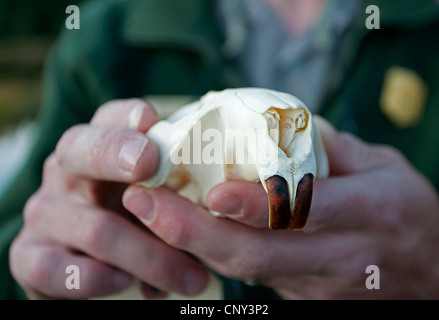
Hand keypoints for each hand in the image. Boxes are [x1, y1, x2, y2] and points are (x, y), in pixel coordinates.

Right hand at [9, 99, 208, 298]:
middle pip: (81, 150)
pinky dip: (96, 278)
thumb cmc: (130, 219)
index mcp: (99, 149)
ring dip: (151, 257)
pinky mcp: (31, 256)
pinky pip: (53, 268)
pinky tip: (126, 284)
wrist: (82, 266)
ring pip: (96, 228)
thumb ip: (175, 185)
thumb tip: (226, 191)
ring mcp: (46, 213)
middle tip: (150, 163)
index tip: (151, 120)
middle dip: (116, 154)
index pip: (109, 118)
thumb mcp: (153, 195)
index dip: (128, 117)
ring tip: (195, 278)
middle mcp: (66, 173)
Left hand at [123, 117, 438, 298]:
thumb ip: (333, 148)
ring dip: (192, 243)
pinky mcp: (302, 299)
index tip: (210, 192)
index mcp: (370, 211)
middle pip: (257, 253)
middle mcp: (340, 255)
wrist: (431, 278)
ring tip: (148, 212)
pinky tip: (181, 230)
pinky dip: (211, 253)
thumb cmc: (408, 213)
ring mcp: (317, 285)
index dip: (257, 206)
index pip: (305, 210)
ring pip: (246, 270)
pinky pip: (251, 277)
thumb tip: (281, 127)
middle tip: (145, 202)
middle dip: (193, 231)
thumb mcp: (385, 168)